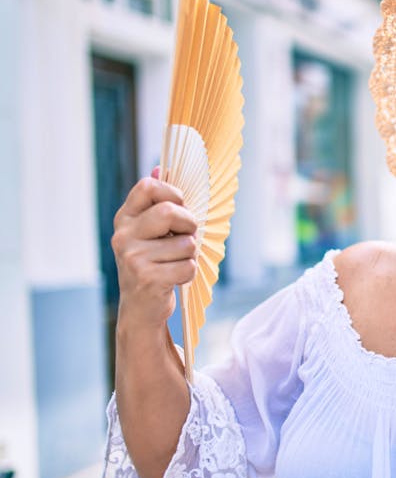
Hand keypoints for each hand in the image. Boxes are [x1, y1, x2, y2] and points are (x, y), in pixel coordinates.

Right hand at [111, 167, 198, 326]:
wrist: (141, 307)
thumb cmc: (154, 263)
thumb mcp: (150, 232)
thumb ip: (156, 203)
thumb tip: (160, 169)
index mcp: (125, 218)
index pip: (148, 187)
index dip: (173, 194)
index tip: (180, 207)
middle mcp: (123, 235)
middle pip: (169, 211)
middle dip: (189, 224)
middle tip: (187, 236)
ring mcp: (132, 258)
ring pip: (186, 243)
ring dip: (190, 255)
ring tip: (174, 264)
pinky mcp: (147, 278)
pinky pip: (188, 266)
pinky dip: (189, 273)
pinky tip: (174, 279)